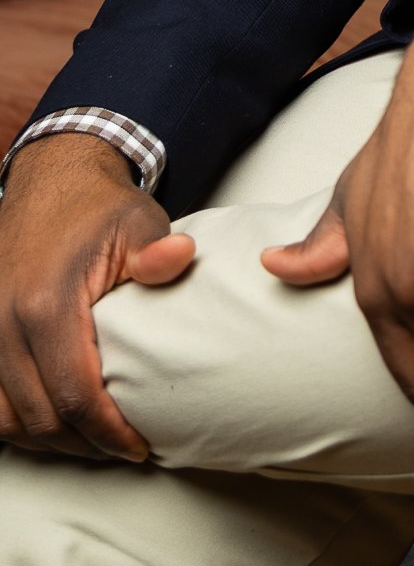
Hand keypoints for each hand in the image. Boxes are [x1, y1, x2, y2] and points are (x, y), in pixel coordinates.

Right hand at [0, 134, 195, 459]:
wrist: (51, 179)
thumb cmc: (98, 207)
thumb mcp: (138, 222)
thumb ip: (157, 252)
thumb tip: (181, 257)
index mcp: (46, 305)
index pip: (74, 396)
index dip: (108, 432)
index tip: (139, 445)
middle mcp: (5, 324)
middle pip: (40, 418)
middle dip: (84, 445)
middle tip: (123, 449)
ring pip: (8, 419)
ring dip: (50, 440)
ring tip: (94, 441)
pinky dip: (20, 421)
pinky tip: (55, 422)